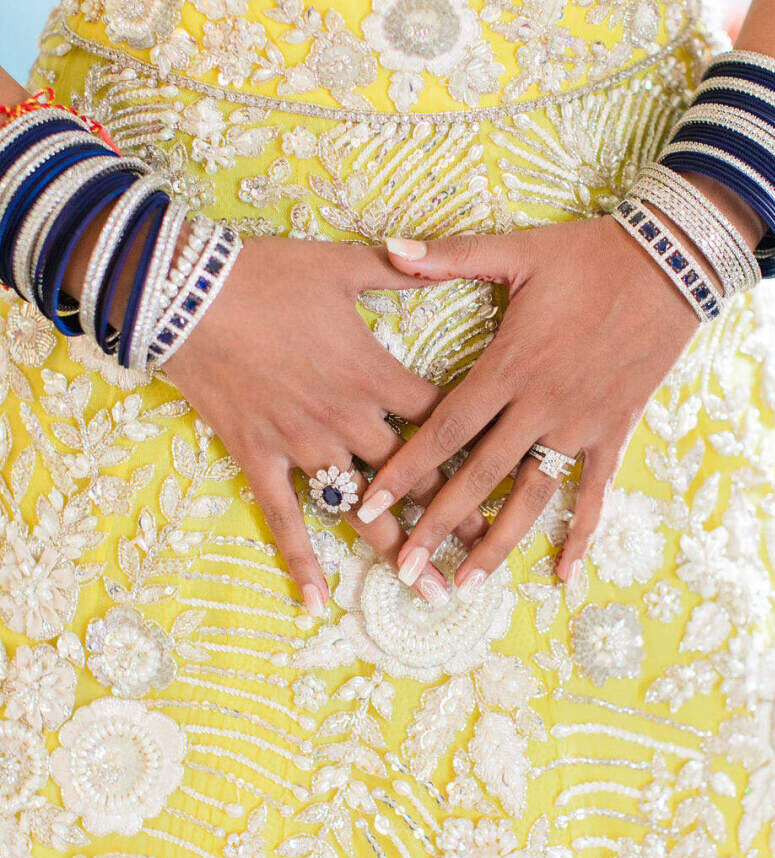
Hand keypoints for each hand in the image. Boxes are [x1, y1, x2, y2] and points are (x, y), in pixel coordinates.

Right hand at [160, 235, 487, 611]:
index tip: (508, 474)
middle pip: (415, 476)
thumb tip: (438, 256)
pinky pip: (284, 517)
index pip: (441, 418)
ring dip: (398, 550)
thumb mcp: (340, 264)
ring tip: (430, 592)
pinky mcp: (258, 457)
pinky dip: (300, 560)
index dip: (477, 445)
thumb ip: (398, 271)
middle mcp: (348, 418)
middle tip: (488, 554)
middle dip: (455, 515)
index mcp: (374, 373)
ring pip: (361, 508)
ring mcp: (302, 444)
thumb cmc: (266, 274)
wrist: (184, 292)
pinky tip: (316, 601)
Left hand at [356, 217, 701, 595]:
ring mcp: (580, 424)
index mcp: (508, 366)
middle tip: (405, 569)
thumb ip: (449, 257)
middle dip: (436, 525)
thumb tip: (389, 248)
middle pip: (478, 477)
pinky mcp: (615, 430)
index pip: (443, 430)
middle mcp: (540, 406)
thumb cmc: (588, 255)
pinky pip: (596, 492)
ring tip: (465, 583)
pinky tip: (563, 574)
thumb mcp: (517, 250)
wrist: (672, 263)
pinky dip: (580, 534)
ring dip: (497, 543)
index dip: (403, 469)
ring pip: (531, 497)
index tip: (367, 503)